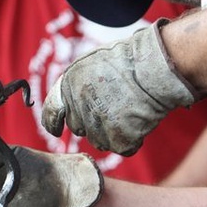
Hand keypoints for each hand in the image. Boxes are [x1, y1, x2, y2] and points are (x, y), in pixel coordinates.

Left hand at [42, 20, 201, 155]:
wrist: (155, 66)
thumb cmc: (127, 59)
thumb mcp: (90, 63)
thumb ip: (75, 84)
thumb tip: (67, 102)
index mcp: (68, 86)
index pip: (51, 112)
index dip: (53, 123)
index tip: (55, 130)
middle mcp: (78, 107)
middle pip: (79, 127)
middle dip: (91, 122)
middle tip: (112, 107)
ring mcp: (98, 125)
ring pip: (100, 140)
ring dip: (111, 132)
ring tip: (128, 111)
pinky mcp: (119, 139)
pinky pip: (122, 147)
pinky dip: (132, 139)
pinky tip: (139, 121)